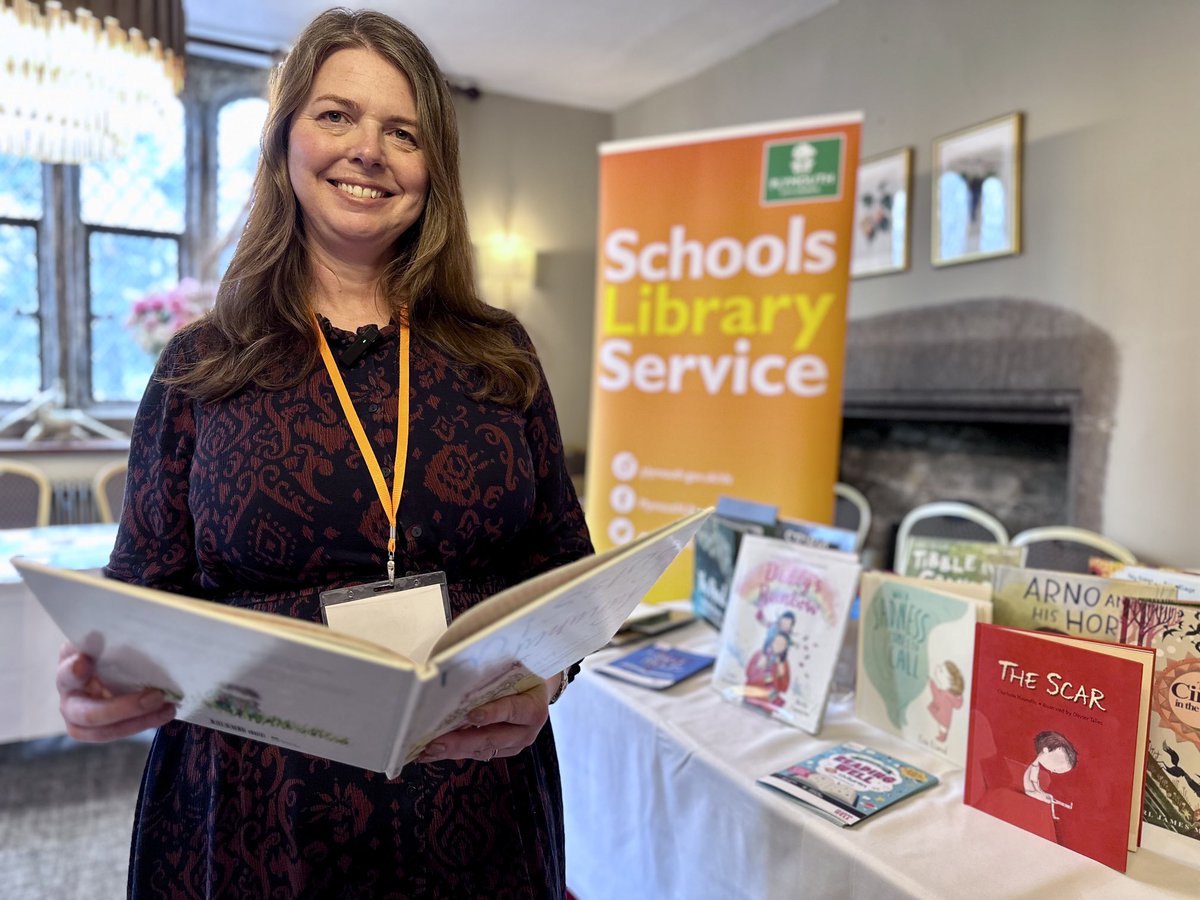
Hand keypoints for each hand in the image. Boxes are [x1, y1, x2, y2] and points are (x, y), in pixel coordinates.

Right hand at [56, 643, 175, 741]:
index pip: (67, 673)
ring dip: (138, 722)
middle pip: (88, 714)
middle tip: (155, 697)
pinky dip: (145, 722)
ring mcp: (82, 720)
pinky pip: (121, 731)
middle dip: (122, 708)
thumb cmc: (107, 650)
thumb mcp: (107, 642)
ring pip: (103, 731)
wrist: (109, 666)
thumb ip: (104, 641)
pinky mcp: (101, 730)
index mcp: (68, 672)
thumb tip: (98, 635)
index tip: (85, 662)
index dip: (74, 670)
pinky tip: (165, 712)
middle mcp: (71, 699)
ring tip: (166, 708)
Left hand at [417, 673, 561, 763]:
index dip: (493, 713)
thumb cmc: (521, 670)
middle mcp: (527, 730)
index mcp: (534, 705)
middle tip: (435, 742)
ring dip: (453, 750)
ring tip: (427, 750)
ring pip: (482, 750)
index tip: (471, 714)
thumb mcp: (514, 665)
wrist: (536, 686)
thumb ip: (494, 667)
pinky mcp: (502, 751)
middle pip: (493, 738)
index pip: (514, 710)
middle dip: (462, 741)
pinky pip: (478, 753)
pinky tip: (433, 751)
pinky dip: (455, 751)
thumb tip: (458, 659)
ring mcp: (515, 743)